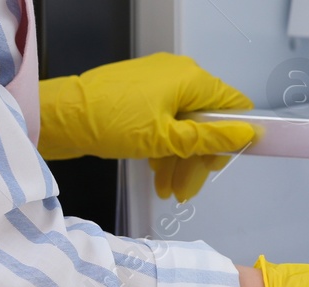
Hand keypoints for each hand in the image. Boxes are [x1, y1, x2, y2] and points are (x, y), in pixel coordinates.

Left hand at [37, 53, 258, 200]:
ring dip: (179, 160)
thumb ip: (211, 139)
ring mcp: (158, 83)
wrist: (59, 117)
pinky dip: (164, 148)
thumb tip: (249, 135)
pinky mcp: (141, 94)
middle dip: (198, 159)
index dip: (234, 136)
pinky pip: (165, 122)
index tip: (219, 164)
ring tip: (168, 190)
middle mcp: (179, 75)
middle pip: (206, 122)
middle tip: (187, 189)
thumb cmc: (111, 123)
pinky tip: (156, 174)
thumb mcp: (167, 139)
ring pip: (184, 126)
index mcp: (191, 79)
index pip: (234, 105)